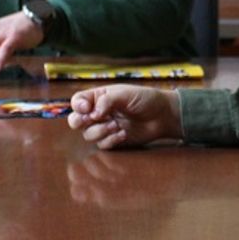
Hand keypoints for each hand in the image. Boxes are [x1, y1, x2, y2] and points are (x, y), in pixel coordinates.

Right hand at [67, 85, 183, 148]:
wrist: (162, 115)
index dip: (78, 106)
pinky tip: (124, 134)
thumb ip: (107, 101)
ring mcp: (105, 127)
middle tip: (92, 119)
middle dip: (79, 122)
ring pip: (88, 135)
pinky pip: (103, 145)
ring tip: (116, 125)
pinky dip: (111, 140)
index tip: (87, 108)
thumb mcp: (125, 94)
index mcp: (98, 97)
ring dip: (100, 131)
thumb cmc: (144, 99)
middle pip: (76, 121)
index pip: (78, 101)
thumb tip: (93, 113)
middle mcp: (98, 113)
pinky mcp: (113, 140)